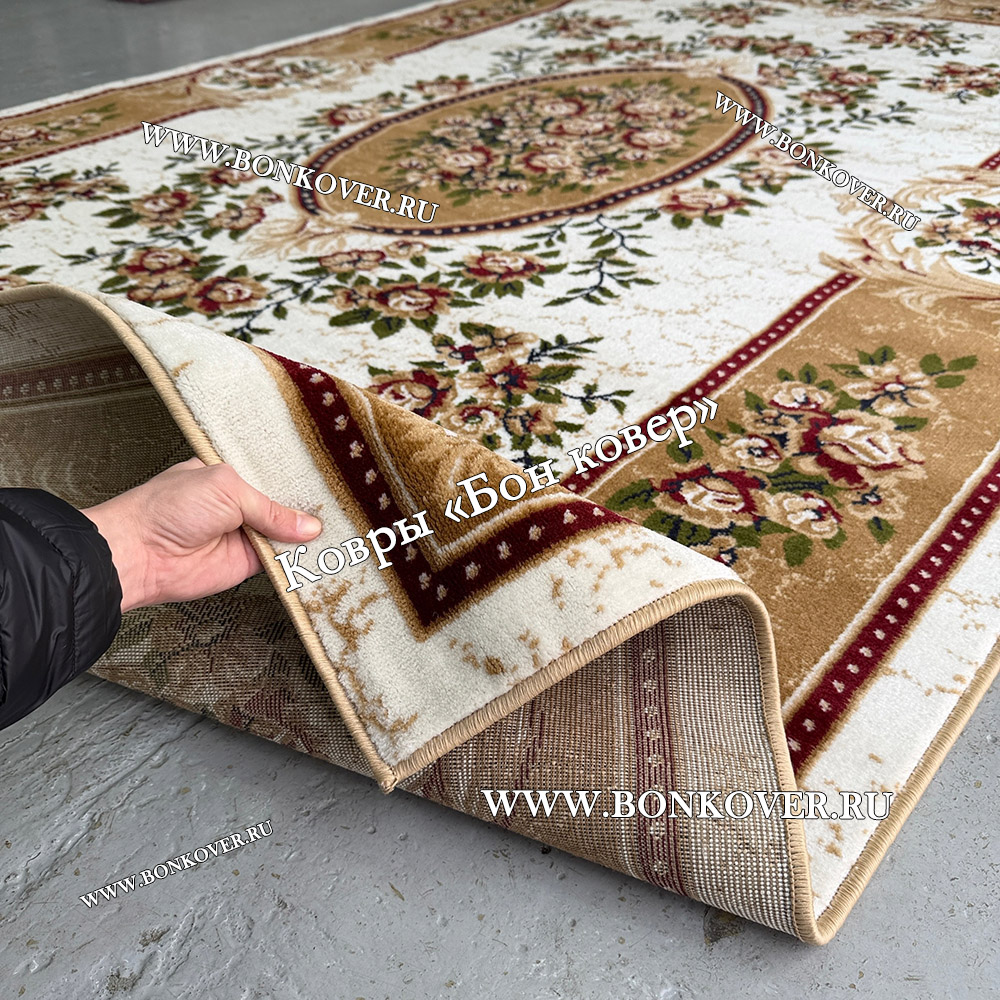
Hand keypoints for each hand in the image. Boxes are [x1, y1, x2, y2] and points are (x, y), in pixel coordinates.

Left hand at [81, 457, 321, 612]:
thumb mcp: (227, 489)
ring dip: (309, 536)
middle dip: (311, 508)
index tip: (331, 480)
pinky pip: (282, 561)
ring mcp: (246, 534)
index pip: (275, 474)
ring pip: (288, 534)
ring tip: (344, 528)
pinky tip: (325, 553)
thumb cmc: (168, 508)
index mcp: (231, 475)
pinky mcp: (248, 564)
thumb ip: (271, 507)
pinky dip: (301, 560)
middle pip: (286, 506)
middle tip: (344, 506)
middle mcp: (240, 504)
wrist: (140, 554)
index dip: (300, 479)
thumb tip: (308, 526)